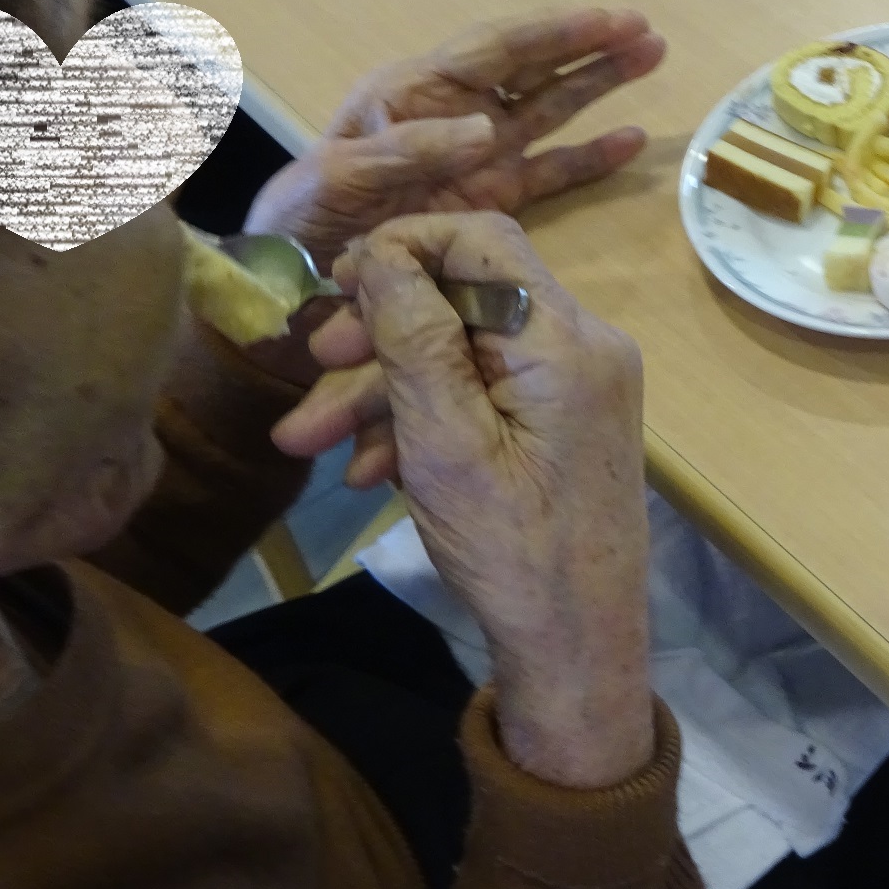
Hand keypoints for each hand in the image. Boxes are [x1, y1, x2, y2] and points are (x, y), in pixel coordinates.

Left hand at [244, 9, 666, 270]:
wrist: (283, 285)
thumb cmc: (299, 218)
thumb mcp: (338, 177)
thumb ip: (408, 150)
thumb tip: (487, 128)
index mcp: (412, 94)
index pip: (494, 50)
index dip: (553, 33)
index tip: (606, 19)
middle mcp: (451, 115)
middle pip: (532, 69)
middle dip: (587, 47)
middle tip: (645, 31)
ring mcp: (474, 160)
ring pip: (549, 110)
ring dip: (598, 84)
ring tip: (652, 57)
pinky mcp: (487, 202)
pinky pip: (549, 173)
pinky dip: (589, 158)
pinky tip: (631, 142)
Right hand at [272, 212, 652, 788]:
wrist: (577, 647)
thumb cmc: (512, 550)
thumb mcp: (444, 443)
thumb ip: (414, 339)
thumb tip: (385, 253)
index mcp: (563, 340)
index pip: (481, 241)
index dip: (402, 248)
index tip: (337, 284)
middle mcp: (582, 348)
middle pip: (465, 299)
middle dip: (378, 332)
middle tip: (310, 363)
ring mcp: (576, 388)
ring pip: (464, 355)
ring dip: (384, 391)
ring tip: (306, 442)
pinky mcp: (563, 425)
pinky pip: (485, 396)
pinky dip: (425, 422)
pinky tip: (367, 472)